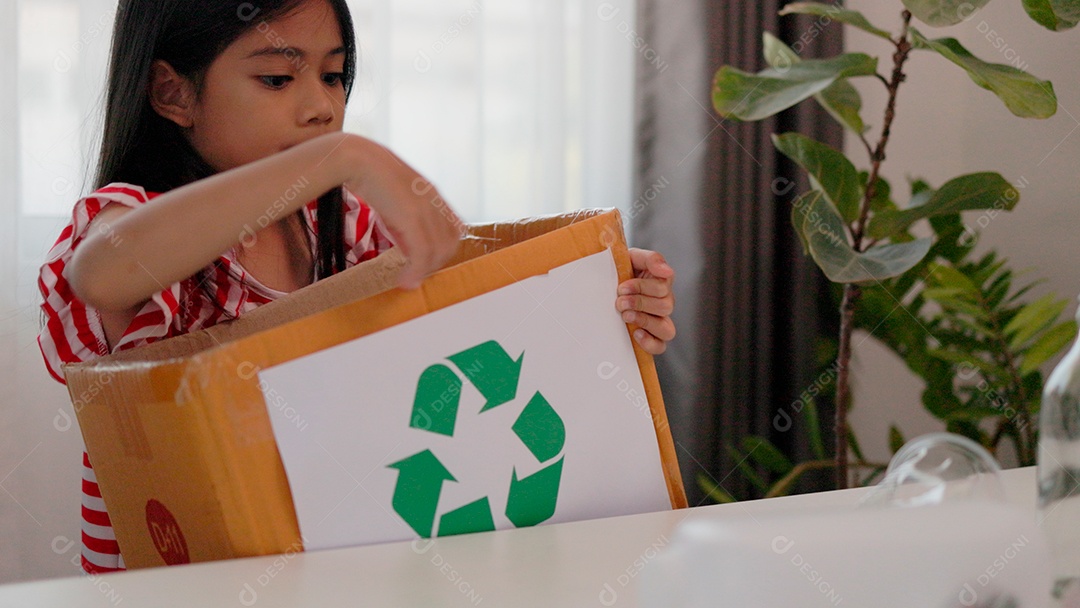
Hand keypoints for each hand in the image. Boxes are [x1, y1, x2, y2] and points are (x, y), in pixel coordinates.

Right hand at [343, 137, 461, 288]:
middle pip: (450, 242)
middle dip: (435, 263)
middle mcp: (433, 200)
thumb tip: (405, 246)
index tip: (422, 260)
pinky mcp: (412, 217)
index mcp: (431, 193)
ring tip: (407, 280)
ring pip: (439, 251)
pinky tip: (404, 281)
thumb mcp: (392, 197)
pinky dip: (415, 272)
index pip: (453, 229)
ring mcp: (425, 208)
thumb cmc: (367, 174)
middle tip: (414, 273)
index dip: (442, 249)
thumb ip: (403, 218)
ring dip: (425, 271)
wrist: (354, 158)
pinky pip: (422, 253)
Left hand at [617, 248, 675, 354]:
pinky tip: (635, 333)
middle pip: (665, 306)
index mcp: (662, 282)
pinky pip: (660, 346)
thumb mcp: (633, 258)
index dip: (641, 288)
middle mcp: (664, 302)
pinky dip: (649, 342)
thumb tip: (666, 270)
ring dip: (645, 321)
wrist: (603, 285)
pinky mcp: (651, 337)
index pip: (663, 286)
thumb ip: (651, 259)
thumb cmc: (620, 271)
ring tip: (626, 316)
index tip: (621, 287)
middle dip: (639, 303)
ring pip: (667, 329)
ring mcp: (659, 321)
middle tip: (620, 301)